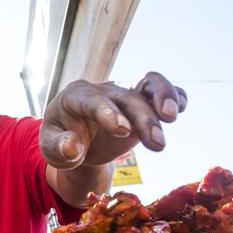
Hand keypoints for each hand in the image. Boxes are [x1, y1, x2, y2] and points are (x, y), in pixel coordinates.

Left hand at [40, 72, 186, 168]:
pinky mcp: (140, 106)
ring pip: (148, 85)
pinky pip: (159, 92)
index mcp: (76, 96)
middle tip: (157, 142)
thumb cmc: (60, 141)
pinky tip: (181, 107)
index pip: (93, 100)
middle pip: (127, 97)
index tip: (123, 131)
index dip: (109, 113)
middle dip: (143, 117)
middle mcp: (104, 91)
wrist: (74, 140)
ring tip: (173, 118)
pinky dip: (174, 95)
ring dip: (164, 97)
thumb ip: (58, 147)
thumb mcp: (51, 147)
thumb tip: (72, 147)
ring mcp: (124, 97)